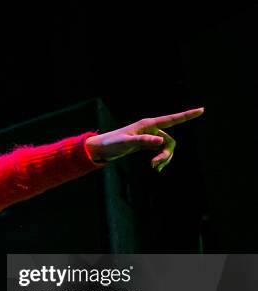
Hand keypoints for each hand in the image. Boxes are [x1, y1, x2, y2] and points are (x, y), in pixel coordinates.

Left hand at [85, 107, 203, 171]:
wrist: (101, 149)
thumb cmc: (111, 143)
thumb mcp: (126, 143)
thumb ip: (143, 141)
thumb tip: (160, 141)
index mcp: (148, 124)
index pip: (171, 119)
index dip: (187, 115)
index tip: (201, 110)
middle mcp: (150, 128)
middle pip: (169, 140)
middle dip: (167, 154)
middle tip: (155, 166)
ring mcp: (149, 136)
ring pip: (166, 147)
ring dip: (164, 158)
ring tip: (155, 168)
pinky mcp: (145, 144)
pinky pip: (159, 151)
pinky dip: (160, 159)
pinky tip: (155, 167)